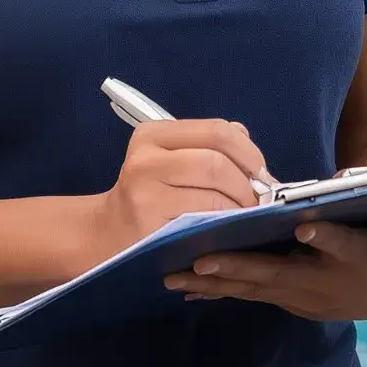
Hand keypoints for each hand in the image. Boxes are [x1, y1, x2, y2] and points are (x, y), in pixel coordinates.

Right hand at [87, 119, 268, 262]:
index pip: (216, 131)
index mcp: (152, 134)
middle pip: (217, 163)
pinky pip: (204, 222)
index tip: (261, 172)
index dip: (249, 151)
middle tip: (260, 200)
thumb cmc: (147, 195)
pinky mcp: (151, 226)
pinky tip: (231, 229)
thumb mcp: (168, 159)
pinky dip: (226, 225)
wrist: (105, 234)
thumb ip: (205, 144)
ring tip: (248, 215)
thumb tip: (245, 138)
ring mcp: (145, 194)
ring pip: (214, 194)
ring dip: (241, 207)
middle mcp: (145, 159)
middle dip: (248, 183)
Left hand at [166, 195, 366, 321]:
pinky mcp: (279, 294)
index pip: (341, 247)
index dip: (327, 239)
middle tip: (207, 259)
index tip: (305, 227)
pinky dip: (213, 289)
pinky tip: (179, 281)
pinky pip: (243, 291)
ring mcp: (297, 293)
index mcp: (356, 257)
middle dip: (243, 268)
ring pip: (253, 287)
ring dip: (216, 281)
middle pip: (280, 275)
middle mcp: (323, 283)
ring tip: (178, 272)